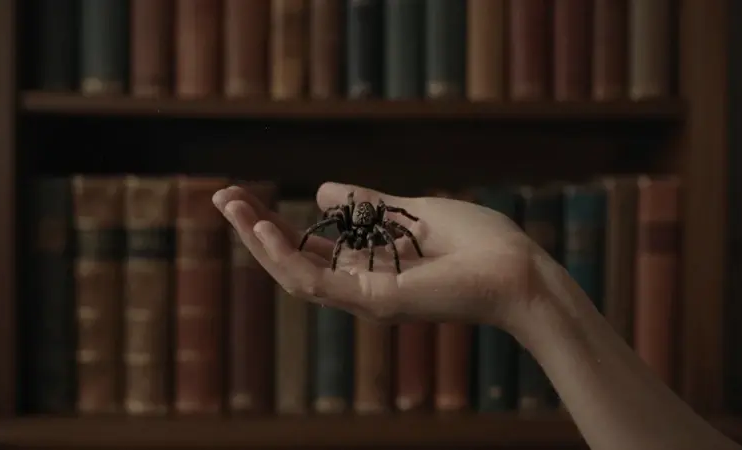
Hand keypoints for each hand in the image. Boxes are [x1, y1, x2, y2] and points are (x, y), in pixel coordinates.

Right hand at [213, 182, 544, 330]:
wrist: (519, 271)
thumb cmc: (479, 243)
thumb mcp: (411, 212)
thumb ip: (367, 205)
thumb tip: (323, 188)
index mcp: (371, 267)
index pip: (312, 248)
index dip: (277, 223)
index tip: (246, 196)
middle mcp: (362, 287)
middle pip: (295, 261)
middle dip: (257, 230)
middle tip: (223, 197)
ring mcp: (365, 298)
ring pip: (294, 274)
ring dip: (259, 240)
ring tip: (230, 204)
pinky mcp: (373, 300)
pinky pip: (315, 282)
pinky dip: (284, 255)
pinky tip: (261, 226)